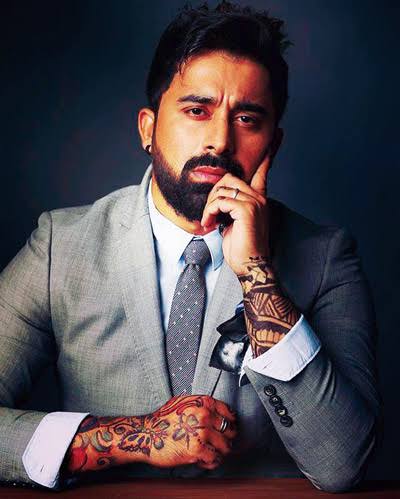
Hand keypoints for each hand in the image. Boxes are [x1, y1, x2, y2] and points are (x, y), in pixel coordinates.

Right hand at [141, 395, 236, 469]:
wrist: (147, 434)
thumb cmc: (162, 419)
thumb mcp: (183, 402)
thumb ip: (201, 405)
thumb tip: (217, 411)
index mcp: (203, 402)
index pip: (229, 413)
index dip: (229, 423)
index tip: (226, 429)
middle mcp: (204, 415)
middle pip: (230, 430)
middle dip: (226, 438)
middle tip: (218, 443)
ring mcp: (202, 432)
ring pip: (226, 446)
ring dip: (220, 452)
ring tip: (210, 452)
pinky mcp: (197, 449)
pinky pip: (215, 459)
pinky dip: (210, 462)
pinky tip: (202, 459)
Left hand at [200, 152, 270, 275]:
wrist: (249, 266)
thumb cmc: (240, 246)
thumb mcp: (234, 221)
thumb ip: (231, 205)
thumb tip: (220, 197)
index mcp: (258, 198)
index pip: (264, 170)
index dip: (270, 152)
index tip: (278, 134)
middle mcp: (259, 197)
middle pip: (227, 178)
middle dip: (212, 196)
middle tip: (210, 215)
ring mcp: (255, 203)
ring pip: (221, 189)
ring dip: (210, 207)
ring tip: (210, 222)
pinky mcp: (247, 211)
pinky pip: (220, 201)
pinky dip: (210, 213)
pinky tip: (211, 224)